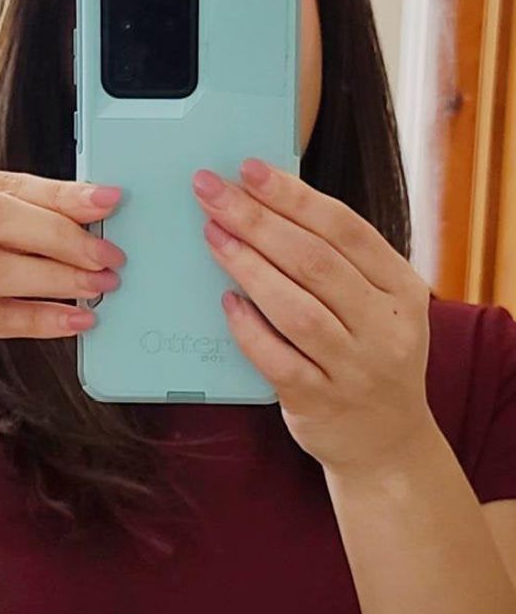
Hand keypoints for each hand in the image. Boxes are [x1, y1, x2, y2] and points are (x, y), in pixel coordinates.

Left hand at [193, 158, 434, 475]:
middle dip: (257, 220)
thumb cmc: (370, 360)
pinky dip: (249, 328)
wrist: (386, 443)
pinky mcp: (319, 402)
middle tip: (211, 192)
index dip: (294, 196)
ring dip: (248, 266)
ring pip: (295, 308)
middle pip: (314, 261)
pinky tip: (226, 301)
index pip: (345, 229)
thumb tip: (273, 207)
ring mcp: (353, 368)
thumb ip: (343, 264)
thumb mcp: (380, 306)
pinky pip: (277, 359)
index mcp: (402, 289)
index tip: (249, 170)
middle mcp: (384, 327)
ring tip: (213, 235)